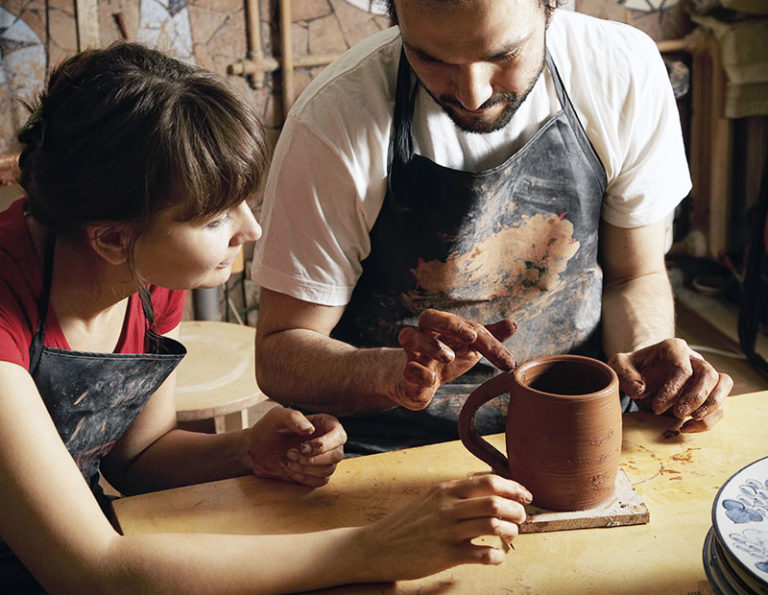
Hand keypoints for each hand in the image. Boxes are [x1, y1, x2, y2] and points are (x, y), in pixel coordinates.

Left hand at [246, 407, 345, 486]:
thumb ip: (293, 418)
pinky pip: (320, 481)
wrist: (256, 450)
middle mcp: (329, 441)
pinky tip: (289, 469)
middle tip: (290, 453)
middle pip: (337, 455)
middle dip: (312, 459)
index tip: (304, 447)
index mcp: (325, 423)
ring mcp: (324, 459)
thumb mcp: (277, 417)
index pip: (339, 435)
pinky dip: (303, 477)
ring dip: (305, 468)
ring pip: (328, 470)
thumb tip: (310, 429)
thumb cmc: (268, 429)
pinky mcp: (317, 474)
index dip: (325, 444)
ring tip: (286, 459)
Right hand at [359, 474, 531, 581]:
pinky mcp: (446, 555)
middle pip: (496, 502)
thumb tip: (489, 491)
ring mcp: (447, 531)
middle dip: (517, 510)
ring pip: (493, 526)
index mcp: (445, 490)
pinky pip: (482, 555)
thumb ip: (456, 493)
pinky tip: (496, 557)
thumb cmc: (406, 524)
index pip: (489, 481)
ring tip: (511, 537)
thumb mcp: (430, 498)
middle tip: (521, 518)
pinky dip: (497, 557)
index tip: (525, 495)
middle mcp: (447, 507)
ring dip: (511, 532)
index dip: (514, 487)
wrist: (377, 546)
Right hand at [394, 309, 516, 409]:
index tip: (498, 352)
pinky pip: (407, 368)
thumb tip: (513, 324)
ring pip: (409, 336)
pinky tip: (432, 379)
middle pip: (428, 316)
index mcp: (442, 326)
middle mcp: (424, 334)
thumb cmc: (446, 360)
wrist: (419, 385)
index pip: (462, 324)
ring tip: (449, 357)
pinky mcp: (406, 374)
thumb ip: (489, 337)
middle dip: (449, 324)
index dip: (480, 335)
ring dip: (431, 345)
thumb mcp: (470, 348)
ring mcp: (412, 353)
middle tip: (471, 337)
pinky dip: (418, 372)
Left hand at [608, 338, 732, 432]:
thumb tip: (640, 390)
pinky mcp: (707, 393)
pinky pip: (720, 405)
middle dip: (696, 397)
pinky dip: (709, 419)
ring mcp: (703, 376)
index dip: (672, 389)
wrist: (639, 374)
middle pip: (709, 374)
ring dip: (710, 406)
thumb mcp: (619, 367)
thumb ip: (624, 374)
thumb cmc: (631, 369)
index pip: (682, 367)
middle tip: (678, 414)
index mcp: (673, 348)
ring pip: (723, 384)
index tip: (656, 407)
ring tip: (689, 420)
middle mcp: (693, 359)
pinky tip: (687, 428)